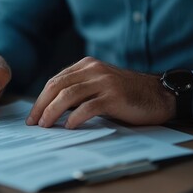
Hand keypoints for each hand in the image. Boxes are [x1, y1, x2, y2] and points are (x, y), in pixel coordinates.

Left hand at [26, 57, 175, 128]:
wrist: (159, 94)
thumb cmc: (127, 94)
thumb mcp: (100, 86)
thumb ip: (80, 90)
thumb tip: (53, 109)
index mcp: (87, 65)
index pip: (56, 81)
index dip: (41, 99)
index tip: (33, 115)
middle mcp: (93, 70)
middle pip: (57, 86)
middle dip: (41, 105)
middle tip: (34, 123)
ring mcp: (104, 81)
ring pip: (68, 95)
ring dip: (53, 111)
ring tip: (46, 125)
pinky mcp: (114, 96)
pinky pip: (88, 106)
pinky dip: (75, 117)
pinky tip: (69, 126)